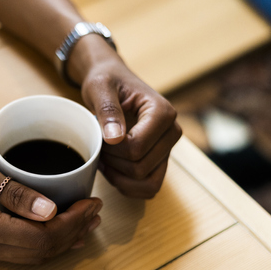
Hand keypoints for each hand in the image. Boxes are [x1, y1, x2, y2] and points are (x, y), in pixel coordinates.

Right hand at [0, 147, 101, 263]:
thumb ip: (14, 193)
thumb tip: (50, 210)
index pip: (42, 237)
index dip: (72, 223)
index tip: (91, 203)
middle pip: (42, 250)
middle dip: (74, 232)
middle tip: (96, 209)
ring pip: (34, 256)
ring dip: (64, 240)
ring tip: (87, 220)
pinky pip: (22, 252)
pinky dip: (46, 242)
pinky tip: (62, 231)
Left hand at [76, 43, 181, 197]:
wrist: (112, 81)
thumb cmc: (107, 81)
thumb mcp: (100, 87)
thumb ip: (107, 109)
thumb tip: (115, 138)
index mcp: (162, 112)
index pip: (136, 147)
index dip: (110, 149)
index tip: (98, 134)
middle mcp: (172, 132)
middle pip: (140, 168)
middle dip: (113, 163)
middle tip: (99, 144)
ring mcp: (167, 149)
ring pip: (147, 184)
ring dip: (120, 178)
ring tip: (104, 158)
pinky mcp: (160, 160)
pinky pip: (149, 188)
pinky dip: (127, 185)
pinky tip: (112, 168)